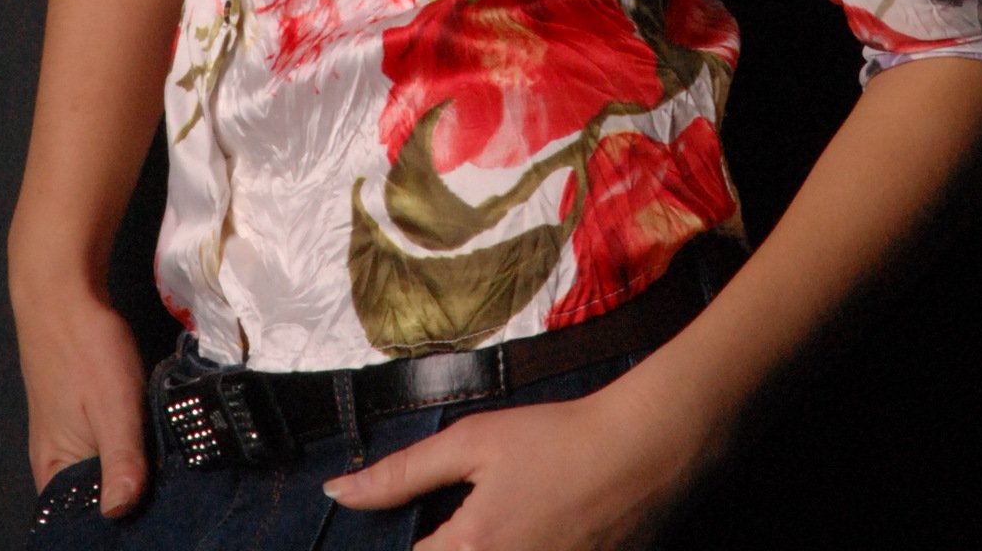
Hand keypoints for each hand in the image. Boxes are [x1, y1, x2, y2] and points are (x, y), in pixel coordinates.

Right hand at [13, 282, 149, 517]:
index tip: (161, 517)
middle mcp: (56, 465)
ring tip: (172, 467)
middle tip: (175, 488)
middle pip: (96, 500)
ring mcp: (67, 440)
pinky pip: (106, 446)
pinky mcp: (79, 417)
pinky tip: (155, 439)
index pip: (87, 521)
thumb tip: (122, 511)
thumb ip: (120, 460)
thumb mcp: (112, 407)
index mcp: (55, 474)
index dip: (122, 524)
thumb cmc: (84, 350)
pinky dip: (129, 446)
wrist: (63, 292)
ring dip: (134, 470)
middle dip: (132, 498)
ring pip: (105, 471)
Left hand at [323, 360, 714, 550]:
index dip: (396, 543)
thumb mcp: (473, 442)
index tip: (415, 525)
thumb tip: (338, 493)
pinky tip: (527, 532)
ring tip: (500, 521)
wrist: (643, 454)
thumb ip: (401, 474)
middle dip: (440, 546)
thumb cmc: (556, 441)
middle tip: (468, 514)